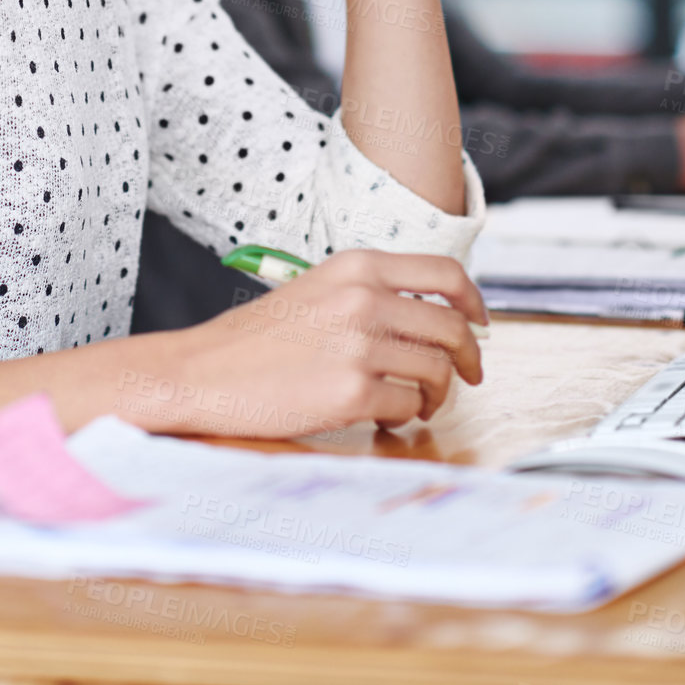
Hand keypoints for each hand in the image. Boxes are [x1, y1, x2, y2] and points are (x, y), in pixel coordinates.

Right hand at [152, 251, 486, 438]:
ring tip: (416, 403)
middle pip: (452, 328)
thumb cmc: (255, 338)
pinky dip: (405, 416)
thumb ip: (370, 295)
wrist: (204, 371)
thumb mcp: (316, 291)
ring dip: (436, 394)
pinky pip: (409, 406)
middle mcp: (364, 298)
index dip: (474, 302)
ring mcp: (360, 345)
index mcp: (356, 267)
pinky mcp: (352, 390)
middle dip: (468, 359)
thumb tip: (431, 318)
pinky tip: (385, 417)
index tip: (480, 323)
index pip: (445, 275)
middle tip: (463, 377)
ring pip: (436, 370)